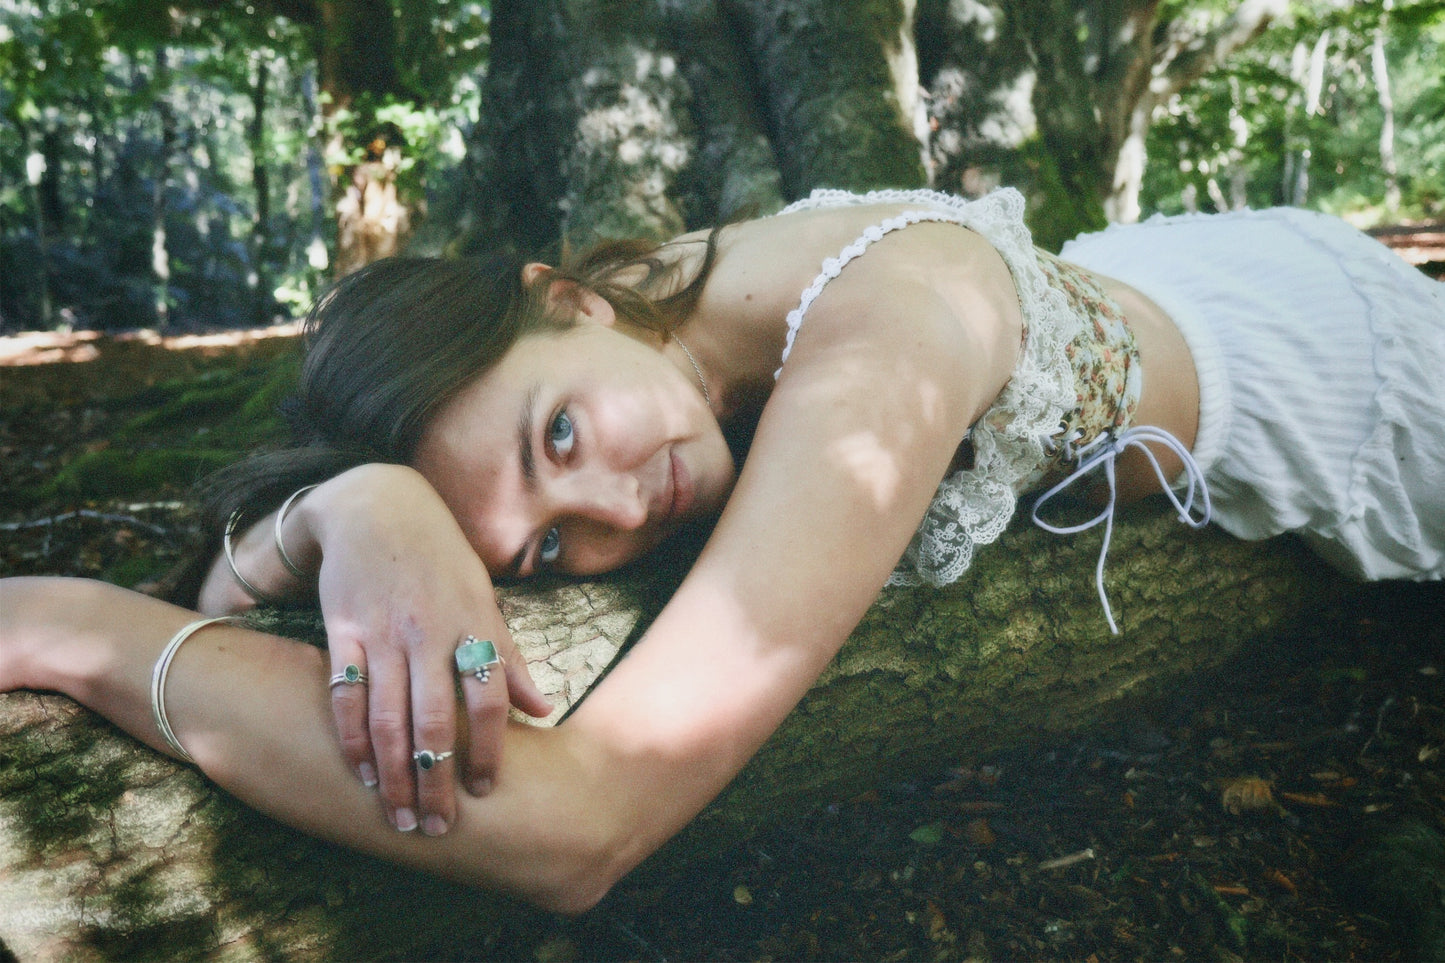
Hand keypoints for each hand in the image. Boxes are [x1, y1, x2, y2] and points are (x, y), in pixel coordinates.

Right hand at [301, 465, 550, 835]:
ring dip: (393, 774)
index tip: (486, 790)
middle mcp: (429, 632)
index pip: (488, 699)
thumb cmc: (442, 560)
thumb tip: (544, 710)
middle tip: (437, 827)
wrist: (377, 506)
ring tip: (398, 816)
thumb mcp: (484, 599)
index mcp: (473, 625)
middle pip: (435, 721)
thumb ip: (509, 657)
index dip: (490, 749)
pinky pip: (346, 694)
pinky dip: (351, 738)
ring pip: (387, 717)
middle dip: (436, 780)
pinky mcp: (343, 630)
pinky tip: (361, 771)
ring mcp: (383, 633)